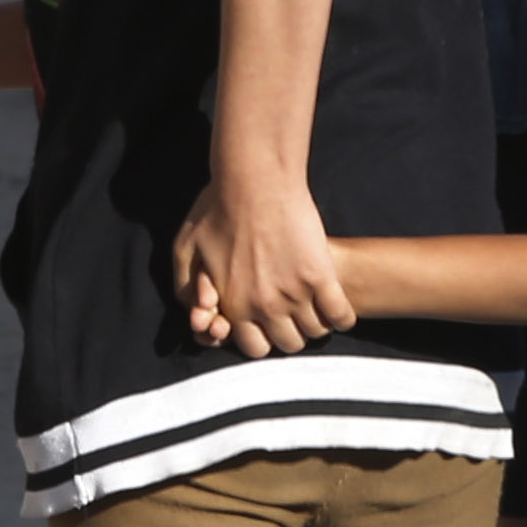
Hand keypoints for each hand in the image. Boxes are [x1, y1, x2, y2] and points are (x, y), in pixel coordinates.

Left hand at [173, 168, 353, 357]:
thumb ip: (185, 287)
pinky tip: (336, 302)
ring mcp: (294, 294)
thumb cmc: (218, 207)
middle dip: (291, 331)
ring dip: (316, 322)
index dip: (264, 336)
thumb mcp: (185, 249)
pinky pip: (340, 316)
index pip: (255, 347)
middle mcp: (264, 307)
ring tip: (315, 304)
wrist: (254, 179)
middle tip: (294, 312)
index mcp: (234, 304)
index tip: (270, 323)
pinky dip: (342, 316)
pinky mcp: (320, 276)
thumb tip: (197, 311)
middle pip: (288, 343)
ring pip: (315, 331)